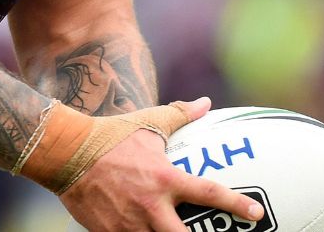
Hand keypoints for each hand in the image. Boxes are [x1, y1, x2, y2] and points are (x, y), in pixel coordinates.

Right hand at [59, 97, 265, 231]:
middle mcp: (152, 206)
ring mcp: (131, 224)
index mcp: (165, 179)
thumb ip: (180, 114)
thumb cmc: (112, 136)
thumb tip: (205, 104)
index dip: (236, 204)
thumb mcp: (149, 122)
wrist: (68, 155)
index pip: (209, 193)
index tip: (256, 214)